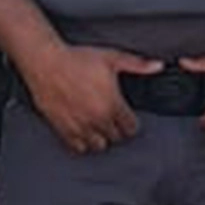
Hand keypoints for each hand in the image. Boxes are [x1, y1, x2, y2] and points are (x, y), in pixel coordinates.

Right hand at [15, 44, 164, 154]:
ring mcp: (79, 125)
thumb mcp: (111, 57)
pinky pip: (78, 147)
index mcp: (112, 104)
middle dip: (116, 129)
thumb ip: (137, 64)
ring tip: (98, 127)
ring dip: (101, 138)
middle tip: (112, 120)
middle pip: (116, 138)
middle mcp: (97, 119)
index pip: (131, 128)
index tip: (127, 117)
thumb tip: (158, 66)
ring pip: (99, 145)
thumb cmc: (77, 58)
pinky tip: (83, 132)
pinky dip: (83, 142)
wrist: (45, 61)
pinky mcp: (62, 127)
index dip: (131, 123)